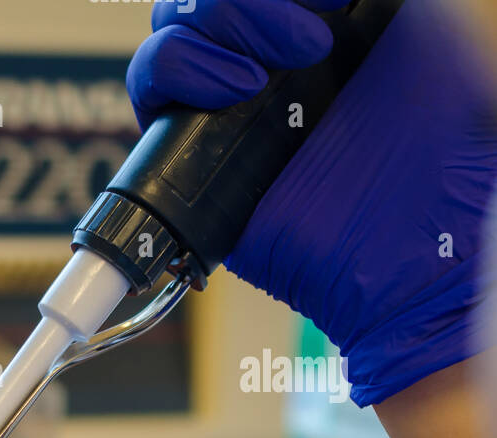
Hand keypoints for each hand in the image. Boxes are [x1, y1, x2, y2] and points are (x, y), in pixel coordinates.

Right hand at [127, 0, 496, 405]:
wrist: (412, 254)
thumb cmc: (444, 163)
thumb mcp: (432, 42)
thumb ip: (386, 9)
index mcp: (323, 29)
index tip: (337, 0)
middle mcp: (266, 62)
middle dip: (241, 1)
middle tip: (311, 41)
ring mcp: (223, 107)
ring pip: (170, 29)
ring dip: (212, 26)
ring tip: (267, 75)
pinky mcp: (185, 154)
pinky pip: (152, 90)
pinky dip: (179, 70)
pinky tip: (236, 92)